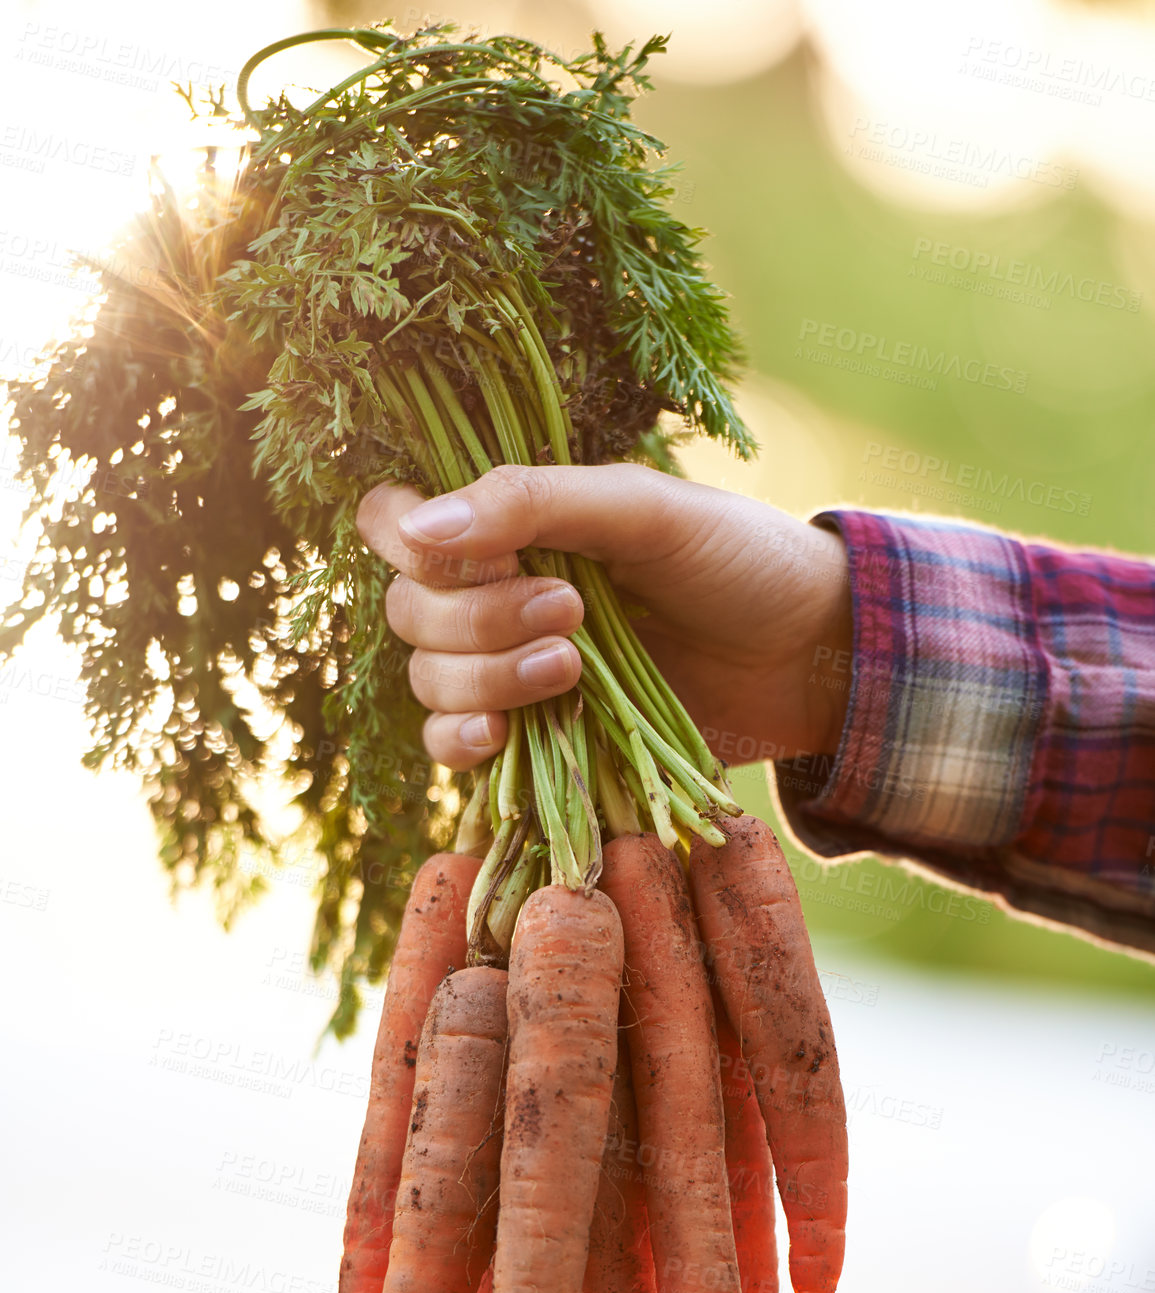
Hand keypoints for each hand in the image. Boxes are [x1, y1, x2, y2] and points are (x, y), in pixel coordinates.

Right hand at [357, 463, 851, 771]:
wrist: (809, 660)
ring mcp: (510, 670)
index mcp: (511, 522)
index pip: (392, 522)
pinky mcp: (535, 741)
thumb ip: (534, 503)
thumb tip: (420, 526)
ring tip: (573, 668)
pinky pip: (453, 748)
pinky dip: (463, 744)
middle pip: (408, 611)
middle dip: (475, 617)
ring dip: (486, 677)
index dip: (404, 541)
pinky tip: (504, 737)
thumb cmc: (736, 561)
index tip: (468, 554)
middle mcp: (493, 592)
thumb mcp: (644, 510)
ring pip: (429, 680)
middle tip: (571, 614)